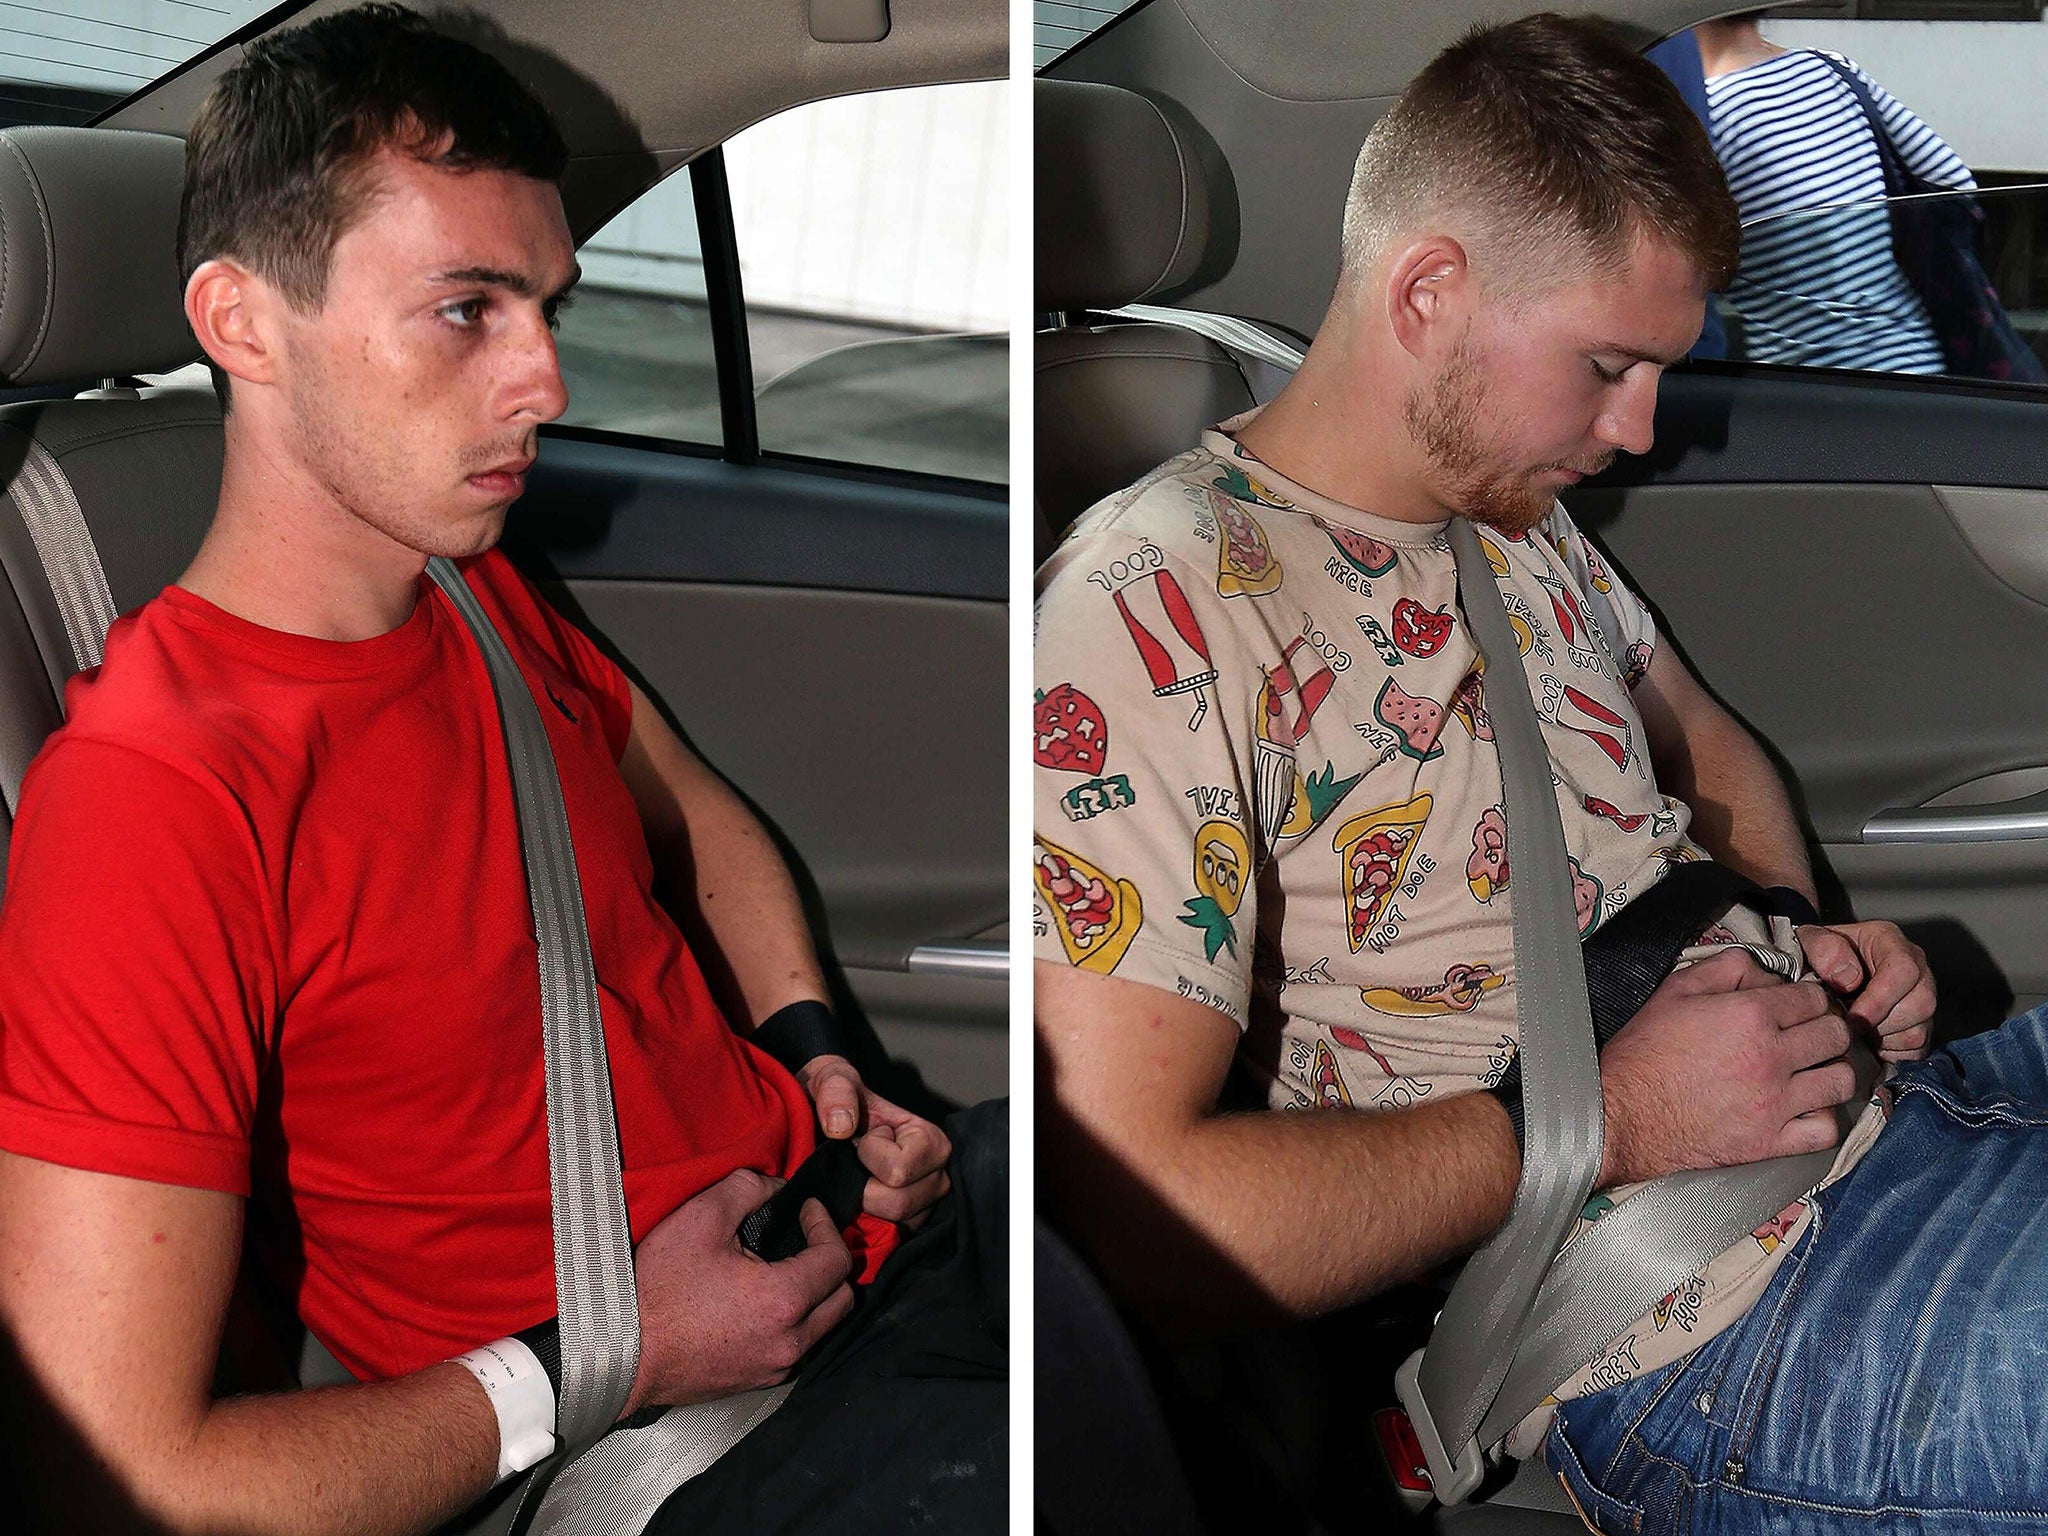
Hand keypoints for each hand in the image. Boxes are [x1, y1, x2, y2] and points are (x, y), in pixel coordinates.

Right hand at [625, 1167, 854, 1415]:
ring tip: (787, 1269)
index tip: (807, 1210)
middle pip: (843, 1298)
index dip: (827, 1225)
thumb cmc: (656, 1290)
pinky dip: (795, 1322)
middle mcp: (791, 1341)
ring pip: (824, 1327)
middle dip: (831, 1263)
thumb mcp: (699, 1219)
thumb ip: (747, 1189)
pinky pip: (797, 1348)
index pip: (837, 1259)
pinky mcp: (758, 1383)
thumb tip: (776, 1187)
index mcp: (784, 1300)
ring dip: (816, 1296)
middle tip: (805, 1239)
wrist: (620, 1354)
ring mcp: (775, 1367)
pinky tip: (765, 1303)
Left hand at [798, 1054, 952, 1227]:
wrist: (828, 1119)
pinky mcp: (909, 1224)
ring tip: (860, 1176)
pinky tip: (857, 1199)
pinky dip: (865, 1223)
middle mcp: (938, 1176)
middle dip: (864, 1186)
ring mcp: (925, 1204)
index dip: (869, 1155)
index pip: (898, 1170)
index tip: (863, 1138)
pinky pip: (887, 1237)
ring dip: (864, 1204)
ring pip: (894, 1224)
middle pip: (898, 1205)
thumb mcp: (833, 1079)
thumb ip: (836, 1091)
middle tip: (858, 1162)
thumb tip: (841, 1127)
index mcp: (931, 1141)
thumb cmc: (837, 1098)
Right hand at [1599, 947, 1855, 1186]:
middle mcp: (1772, 1057)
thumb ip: (1727, 967)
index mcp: (1751, 1015)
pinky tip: (1804, 1109)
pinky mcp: (1771, 1141)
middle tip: (1809, 1035)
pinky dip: (1823, 1117)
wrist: (1624, 1111)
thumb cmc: (1646, 1050)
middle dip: (1827, 1028)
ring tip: (1812, 1071)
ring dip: (1831, 1071)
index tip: (1800, 1007)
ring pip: (1842, 1080)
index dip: (1811, 998)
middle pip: (1837, 1035)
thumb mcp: (1676, 990)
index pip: (1816, 998)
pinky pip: (1827, 1129)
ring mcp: (1776, 1103)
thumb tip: (1766, 971)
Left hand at [1795, 920, 1934, 1061]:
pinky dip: (1889, 1051)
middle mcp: (1915, 967)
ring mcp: (1922, 997)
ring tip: (1856, 1029)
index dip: (1878, 1000)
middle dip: (1880, 1022)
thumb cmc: (1817, 957)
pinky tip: (1867, 1040)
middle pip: (1921, 1003)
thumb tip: (1847, 978)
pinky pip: (1916, 1049)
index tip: (1850, 1016)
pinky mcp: (1921, 1025)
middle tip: (1849, 1025)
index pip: (1903, 970)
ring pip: (1918, 1030)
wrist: (1819, 973)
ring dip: (1882, 1038)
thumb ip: (1822, 948)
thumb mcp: (1807, 941)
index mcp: (1888, 940)